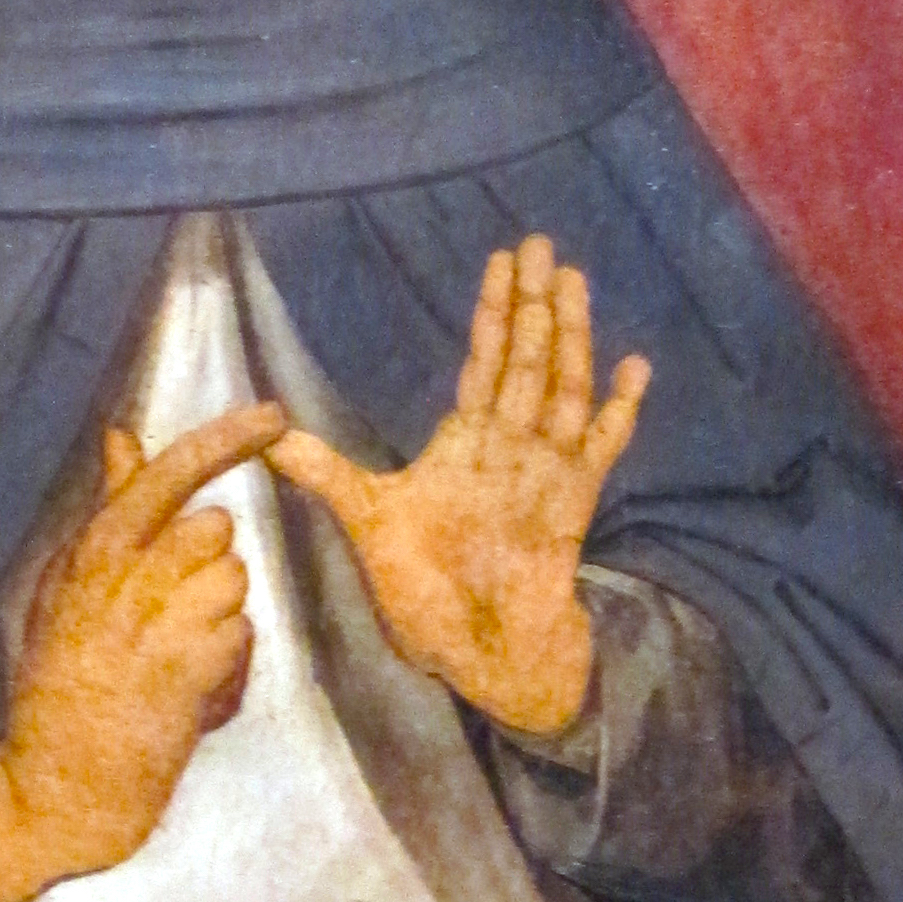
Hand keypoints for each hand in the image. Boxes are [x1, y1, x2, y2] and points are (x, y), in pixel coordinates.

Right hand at [0, 402, 283, 901]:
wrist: (53, 789)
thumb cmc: (61, 686)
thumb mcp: (64, 589)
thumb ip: (105, 510)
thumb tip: (121, 436)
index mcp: (90, 553)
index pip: (166, 476)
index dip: (226, 439)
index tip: (274, 416)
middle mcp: (119, 580)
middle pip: (216, 530)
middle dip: (212, 570)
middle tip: (173, 621)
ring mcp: (151, 624)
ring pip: (234, 582)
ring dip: (220, 624)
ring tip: (177, 664)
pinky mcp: (185, 672)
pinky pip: (240, 637)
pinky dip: (226, 672)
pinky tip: (188, 698)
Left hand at [268, 237, 648, 738]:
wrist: (478, 656)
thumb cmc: (425, 594)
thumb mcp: (368, 521)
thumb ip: (326, 473)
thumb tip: (268, 437)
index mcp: (465, 446)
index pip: (483, 363)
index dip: (493, 314)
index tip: (502, 263)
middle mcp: (510, 448)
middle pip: (526, 361)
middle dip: (534, 304)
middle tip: (543, 244)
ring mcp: (545, 472)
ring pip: (562, 388)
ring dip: (571, 337)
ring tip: (575, 282)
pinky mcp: (574, 503)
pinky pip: (600, 447)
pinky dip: (618, 409)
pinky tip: (634, 366)